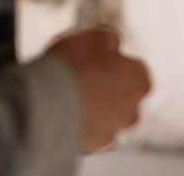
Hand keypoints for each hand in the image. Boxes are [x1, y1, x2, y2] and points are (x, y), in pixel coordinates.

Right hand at [47, 27, 151, 152]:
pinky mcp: (89, 146)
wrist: (42, 106)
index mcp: (140, 82)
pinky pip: (86, 129)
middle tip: (80, 75)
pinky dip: (77, 121)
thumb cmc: (74, 66)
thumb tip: (113, 45)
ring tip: (66, 92)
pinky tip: (61, 109)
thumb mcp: (98, 36)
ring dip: (91, 105)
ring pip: (104, 114)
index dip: (113, 60)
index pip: (134, 67)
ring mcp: (111, 132)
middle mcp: (133, 112)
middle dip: (105, 85)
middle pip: (121, 93)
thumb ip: (112, 40)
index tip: (96, 58)